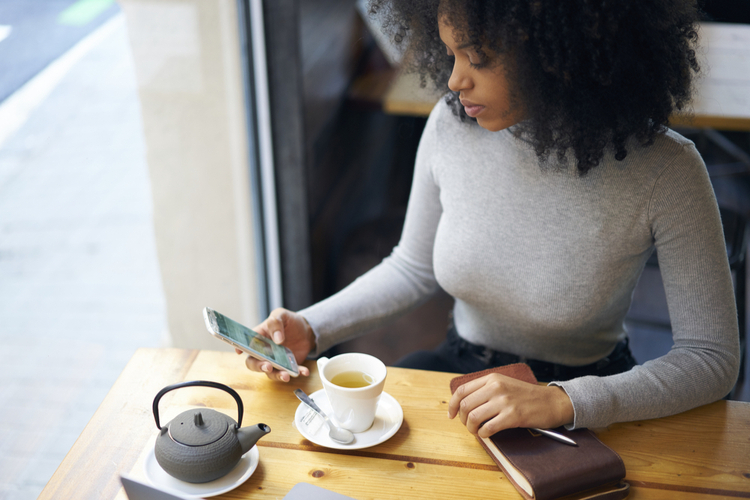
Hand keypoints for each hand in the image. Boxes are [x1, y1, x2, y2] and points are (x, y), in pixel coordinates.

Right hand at [236, 308, 314, 381]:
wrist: (306, 330)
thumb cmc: (289, 322)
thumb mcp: (281, 315)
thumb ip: (275, 323)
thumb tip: (277, 339)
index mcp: (259, 338)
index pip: (246, 344)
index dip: (240, 348)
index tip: (239, 351)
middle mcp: (265, 352)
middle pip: (254, 363)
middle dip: (259, 367)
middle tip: (267, 366)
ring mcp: (276, 361)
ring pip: (271, 372)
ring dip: (278, 375)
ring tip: (286, 375)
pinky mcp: (288, 366)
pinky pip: (291, 372)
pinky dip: (297, 373)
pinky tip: (304, 371)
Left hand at [448, 373, 573, 437]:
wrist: (552, 402)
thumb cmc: (526, 396)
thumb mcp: (504, 384)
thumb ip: (485, 389)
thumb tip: (464, 404)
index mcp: (492, 378)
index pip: (462, 390)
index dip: (452, 405)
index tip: (452, 415)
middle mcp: (496, 387)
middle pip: (466, 405)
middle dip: (463, 419)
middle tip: (469, 426)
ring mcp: (504, 401)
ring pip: (474, 417)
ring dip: (471, 428)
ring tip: (477, 431)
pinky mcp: (513, 416)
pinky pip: (488, 428)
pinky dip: (483, 434)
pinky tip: (487, 434)